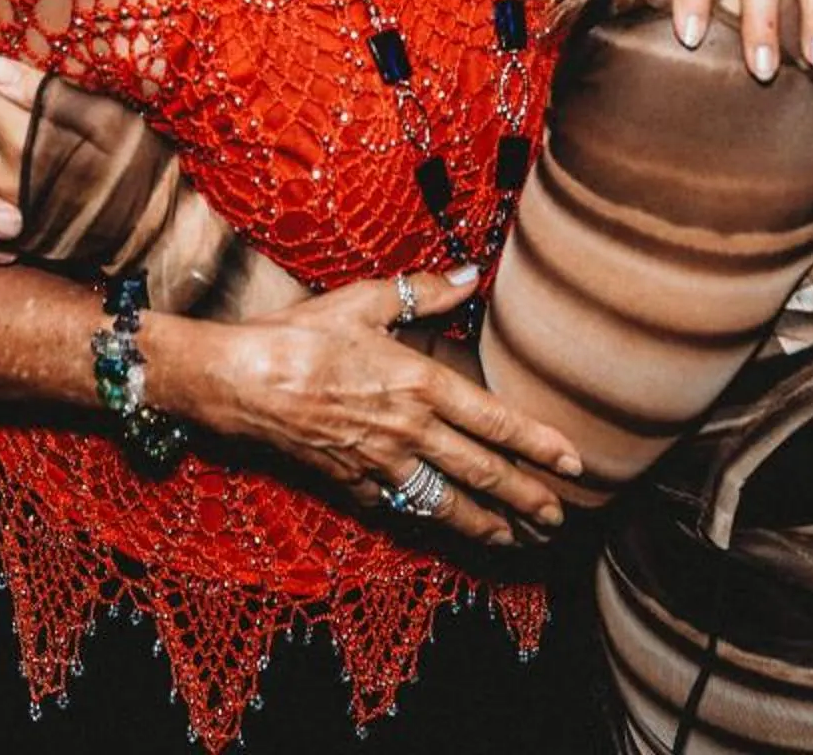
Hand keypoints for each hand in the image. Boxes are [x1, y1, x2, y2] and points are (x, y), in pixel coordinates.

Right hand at [157, 269, 582, 545]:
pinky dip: (433, 521)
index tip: (573, 463)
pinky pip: (403, 508)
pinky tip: (449, 526)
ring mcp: (380, 463)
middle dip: (526, 497)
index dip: (538, 444)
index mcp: (418, 382)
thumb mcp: (363, 302)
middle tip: (559, 516)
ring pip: (447, 502)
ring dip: (487, 522)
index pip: (495, 421)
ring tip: (518, 538)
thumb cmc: (299, 336)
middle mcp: (408, 430)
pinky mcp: (352, 483)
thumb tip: (471, 274)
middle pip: (482, 472)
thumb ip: (422, 293)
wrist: (238, 382)